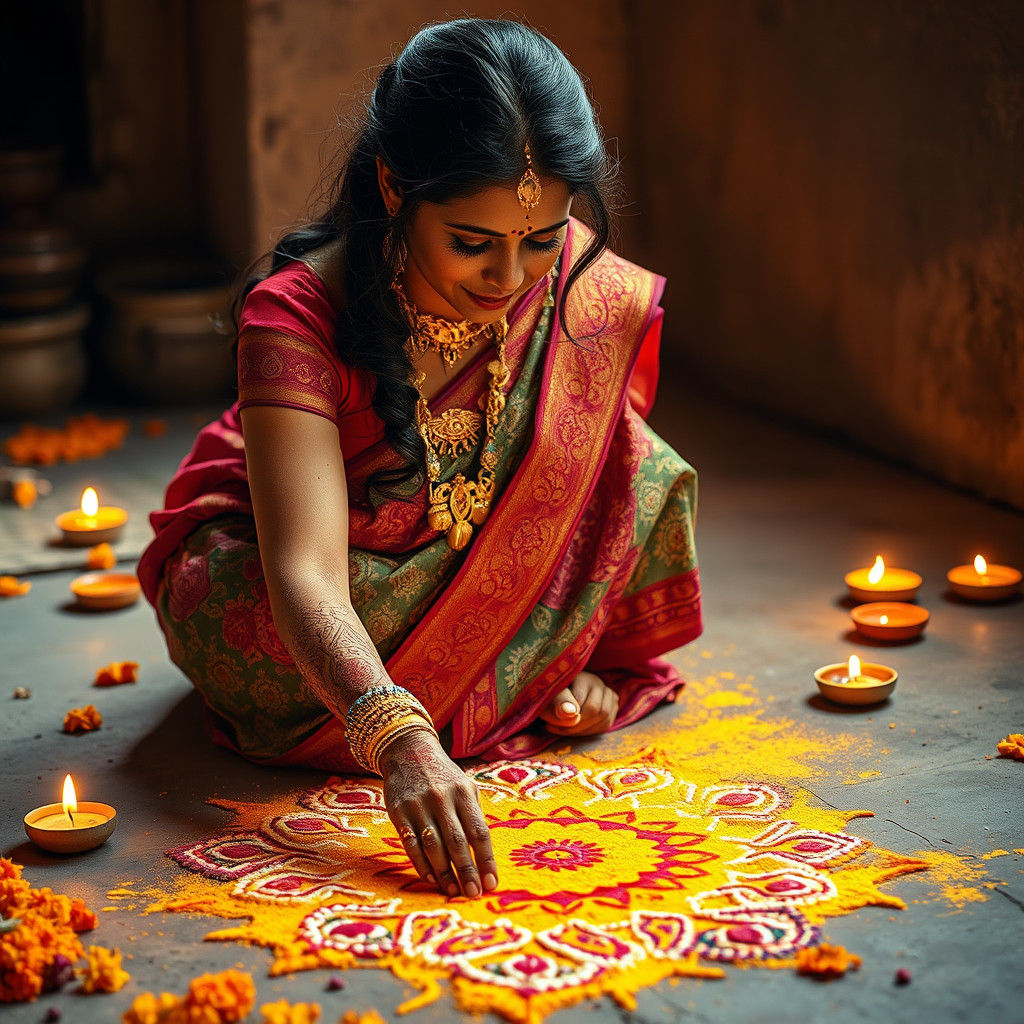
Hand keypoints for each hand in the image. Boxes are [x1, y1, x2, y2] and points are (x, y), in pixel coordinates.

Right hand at [379, 729, 497, 898]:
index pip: (479, 832)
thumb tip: (485, 854)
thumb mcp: (465, 785)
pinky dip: (421, 864)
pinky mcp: (399, 812)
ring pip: (433, 846)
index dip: (486, 860)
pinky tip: (431, 878)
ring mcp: (419, 805)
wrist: (408, 751)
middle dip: (467, 872)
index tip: (491, 883)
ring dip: (444, 873)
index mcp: (464, 792)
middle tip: (473, 894)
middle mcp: (443, 798)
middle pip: (457, 842)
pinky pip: (411, 844)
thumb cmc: (444, 775)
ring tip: (453, 891)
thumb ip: (474, 814)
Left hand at [539, 671, 618, 735]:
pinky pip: (606, 724)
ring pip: (604, 719)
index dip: (568, 719)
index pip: (584, 702)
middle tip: (555, 729)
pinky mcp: (612, 705)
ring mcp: (608, 693)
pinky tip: (574, 730)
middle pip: (597, 711)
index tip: (549, 725)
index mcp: (584, 677)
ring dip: (582, 731)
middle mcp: (599, 683)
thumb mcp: (550, 694)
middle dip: (576, 727)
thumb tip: (572, 713)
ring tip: (563, 730)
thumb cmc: (550, 693)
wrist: (556, 691)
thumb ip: (560, 701)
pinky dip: (590, 731)